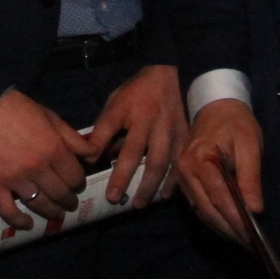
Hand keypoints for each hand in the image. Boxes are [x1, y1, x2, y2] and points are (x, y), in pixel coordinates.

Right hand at [0, 89, 96, 230]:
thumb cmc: (16, 108)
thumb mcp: (50, 116)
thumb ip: (72, 138)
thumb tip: (93, 154)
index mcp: (54, 149)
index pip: (75, 177)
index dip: (79, 182)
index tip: (77, 184)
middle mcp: (38, 168)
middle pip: (61, 193)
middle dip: (69, 200)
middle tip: (70, 202)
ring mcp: (15, 180)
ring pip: (40, 205)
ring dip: (52, 212)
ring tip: (57, 214)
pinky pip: (8, 211)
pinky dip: (19, 222)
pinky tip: (28, 225)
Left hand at [88, 64, 185, 206]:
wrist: (171, 75)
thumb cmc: (138, 91)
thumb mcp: (116, 102)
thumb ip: (104, 128)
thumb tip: (94, 156)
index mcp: (136, 113)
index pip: (116, 137)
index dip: (103, 155)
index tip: (92, 171)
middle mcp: (156, 125)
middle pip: (146, 157)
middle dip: (130, 179)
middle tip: (116, 199)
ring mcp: (174, 132)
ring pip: (166, 164)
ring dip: (152, 186)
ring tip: (140, 203)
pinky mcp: (186, 137)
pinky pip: (181, 163)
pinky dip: (174, 181)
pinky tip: (166, 195)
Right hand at [174, 97, 262, 245]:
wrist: (215, 105)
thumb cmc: (235, 123)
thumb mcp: (249, 144)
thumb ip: (250, 177)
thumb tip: (254, 209)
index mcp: (201, 158)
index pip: (219, 196)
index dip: (235, 218)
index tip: (251, 236)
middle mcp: (185, 169)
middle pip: (206, 208)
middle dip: (228, 229)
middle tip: (249, 245)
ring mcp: (181, 175)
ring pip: (200, 210)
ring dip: (220, 227)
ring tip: (240, 240)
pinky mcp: (182, 179)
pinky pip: (196, 204)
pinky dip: (212, 218)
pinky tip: (227, 226)